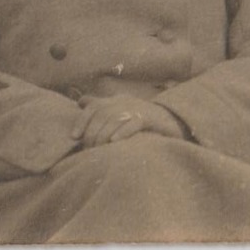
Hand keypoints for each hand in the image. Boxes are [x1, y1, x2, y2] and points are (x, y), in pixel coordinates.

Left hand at [71, 94, 186, 147]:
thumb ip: (102, 107)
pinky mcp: (151, 118)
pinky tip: (114, 142)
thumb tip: (81, 102)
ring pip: (115, 118)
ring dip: (103, 135)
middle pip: (102, 113)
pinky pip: (134, 123)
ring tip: (98, 149)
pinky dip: (123, 132)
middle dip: (92, 132)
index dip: (82, 120)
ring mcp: (139, 109)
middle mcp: (126, 102)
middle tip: (89, 149)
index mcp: (118, 100)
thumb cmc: (143, 120)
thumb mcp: (122, 110)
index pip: (94, 105)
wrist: (174, 121)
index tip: (74, 136)